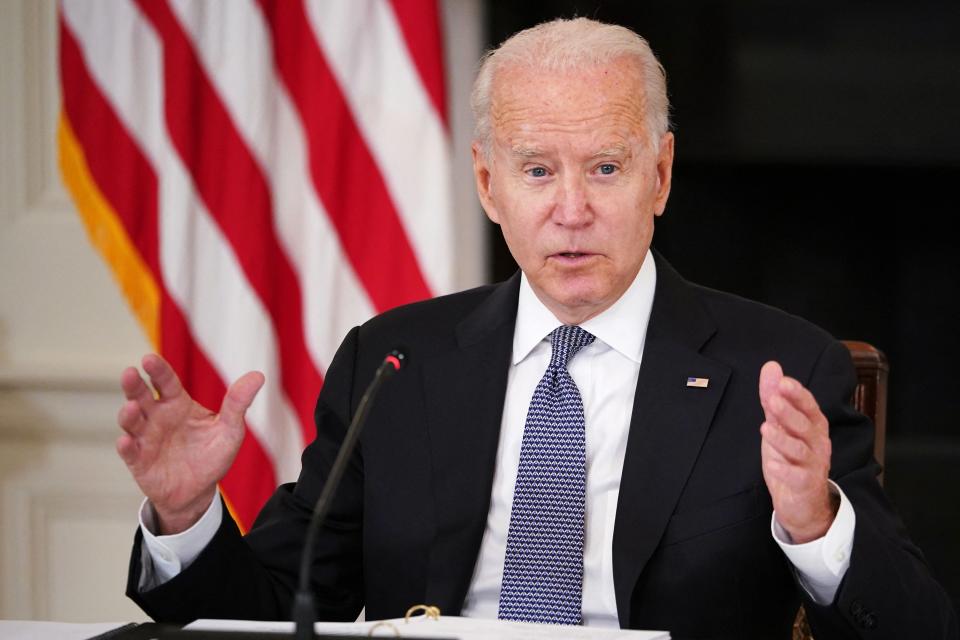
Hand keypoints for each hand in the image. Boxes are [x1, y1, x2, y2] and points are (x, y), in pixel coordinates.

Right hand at [116, 354, 263, 533]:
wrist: (200, 491)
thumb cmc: (212, 455)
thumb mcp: (230, 429)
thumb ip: (238, 403)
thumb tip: (258, 376)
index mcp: (177, 404)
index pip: (166, 382)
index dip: (158, 370)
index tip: (149, 359)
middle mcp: (157, 417)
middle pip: (140, 396)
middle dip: (133, 385)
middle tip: (130, 373)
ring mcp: (146, 439)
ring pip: (131, 422)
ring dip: (128, 414)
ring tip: (131, 408)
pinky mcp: (140, 462)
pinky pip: (130, 452)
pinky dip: (126, 446)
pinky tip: (126, 440)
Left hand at [758, 361, 837, 542]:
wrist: (803, 501)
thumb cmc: (791, 457)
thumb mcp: (779, 425)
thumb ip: (774, 398)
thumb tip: (771, 367)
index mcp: (813, 426)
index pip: (808, 406)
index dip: (797, 394)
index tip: (783, 382)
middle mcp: (817, 443)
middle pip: (805, 425)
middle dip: (789, 412)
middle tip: (772, 400)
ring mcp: (813, 465)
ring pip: (800, 449)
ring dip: (782, 439)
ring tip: (765, 428)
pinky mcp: (805, 485)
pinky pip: (796, 477)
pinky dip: (783, 470)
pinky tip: (771, 464)